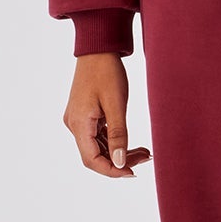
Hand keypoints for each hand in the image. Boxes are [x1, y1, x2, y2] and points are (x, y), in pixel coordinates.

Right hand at [63, 53, 152, 177]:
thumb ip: (118, 135)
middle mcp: (74, 124)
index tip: (133, 172)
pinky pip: (99, 135)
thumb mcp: (116, 104)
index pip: (92, 160)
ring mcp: (79, 120)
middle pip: (96, 155)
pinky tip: (133, 143)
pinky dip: (115, 141)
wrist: (98, 48)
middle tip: (145, 158)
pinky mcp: (85, 115)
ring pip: (99, 146)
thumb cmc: (107, 72)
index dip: (112, 170)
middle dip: (120, 161)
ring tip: (145, 152)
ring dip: (120, 152)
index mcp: (79, 124)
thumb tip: (119, 163)